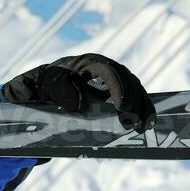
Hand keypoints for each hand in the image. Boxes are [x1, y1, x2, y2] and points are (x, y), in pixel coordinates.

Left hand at [0, 53, 155, 130]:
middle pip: (125, 80)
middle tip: (132, 123)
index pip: (108, 72)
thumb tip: (76, 104)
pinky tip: (147, 123)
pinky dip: (141, 108)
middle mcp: (102, 67)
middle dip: (133, 101)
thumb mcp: (43, 86)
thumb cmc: (42, 85)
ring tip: (142, 126)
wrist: (43, 86)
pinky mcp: (115, 90)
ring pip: (133, 87)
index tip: (122, 108)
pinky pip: (133, 96)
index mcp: (85, 64)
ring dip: (141, 106)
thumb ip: (57, 91)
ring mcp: (110, 78)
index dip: (118, 88)